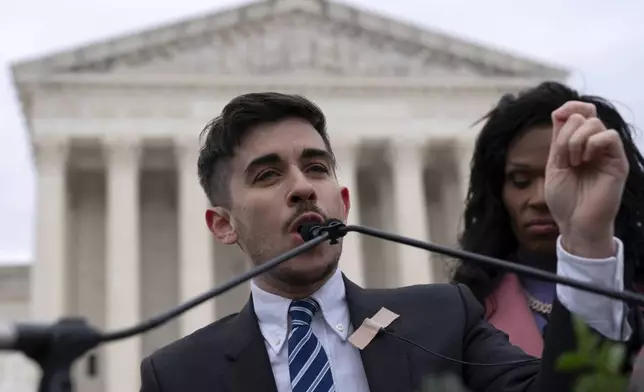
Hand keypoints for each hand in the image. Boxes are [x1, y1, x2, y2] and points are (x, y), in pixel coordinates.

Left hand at [544, 101, 628, 257]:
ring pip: (595, 123)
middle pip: (584, 115)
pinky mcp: (618, 162)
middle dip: (567, 133)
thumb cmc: (564, 199)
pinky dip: (593, 143)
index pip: (579, 112)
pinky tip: (585, 160)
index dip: (570, 106)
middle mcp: (593, 146)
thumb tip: (560, 112)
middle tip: (565, 157)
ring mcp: (606, 153)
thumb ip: (558, 140)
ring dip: (577, 140)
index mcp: (577, 144)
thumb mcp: (554, 165)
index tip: (558, 115)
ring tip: (574, 162)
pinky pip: (609, 136)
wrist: (574, 223)